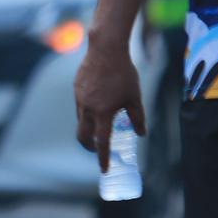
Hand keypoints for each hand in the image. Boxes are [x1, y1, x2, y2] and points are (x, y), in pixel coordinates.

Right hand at [73, 34, 145, 170]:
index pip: (101, 142)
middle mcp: (87, 108)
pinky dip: (87, 112)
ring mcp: (79, 98)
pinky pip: (80, 106)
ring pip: (81, 120)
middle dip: (90, 146)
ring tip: (101, 124)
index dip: (103, 158)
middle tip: (98, 149)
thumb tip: (141, 134)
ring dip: (89, 128)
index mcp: (103, 113)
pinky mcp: (76, 88)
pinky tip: (98, 102)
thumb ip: (138, 118)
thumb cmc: (123, 73)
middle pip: (83, 136)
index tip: (104, 169)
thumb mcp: (135, 97)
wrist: (106, 49)